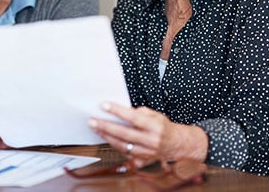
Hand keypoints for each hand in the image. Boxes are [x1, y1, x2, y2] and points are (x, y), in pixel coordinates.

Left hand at [89, 102, 207, 167]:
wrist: (176, 145)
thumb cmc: (163, 127)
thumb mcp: (155, 114)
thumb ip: (139, 112)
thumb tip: (121, 110)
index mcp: (154, 126)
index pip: (133, 117)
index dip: (117, 111)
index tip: (104, 105)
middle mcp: (151, 141)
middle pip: (124, 134)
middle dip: (106, 126)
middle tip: (92, 120)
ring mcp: (146, 153)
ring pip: (122, 146)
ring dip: (106, 136)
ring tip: (95, 128)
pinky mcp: (142, 162)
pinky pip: (124, 154)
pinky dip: (114, 145)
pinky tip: (106, 138)